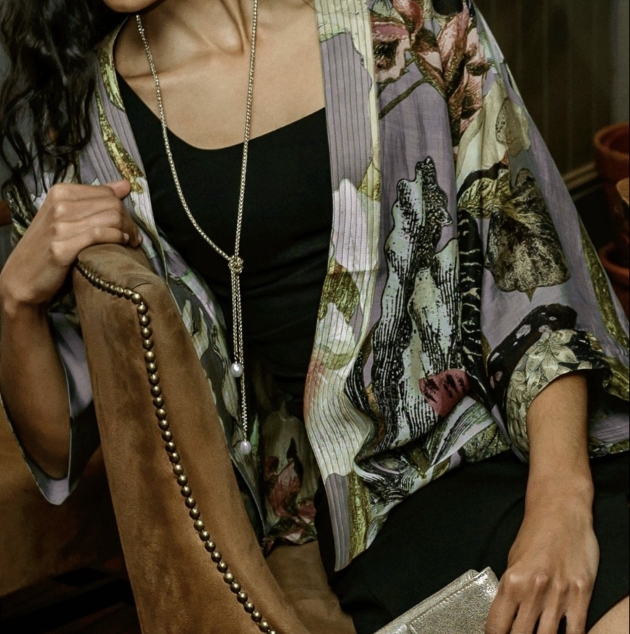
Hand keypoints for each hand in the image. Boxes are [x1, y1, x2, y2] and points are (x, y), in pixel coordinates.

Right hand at [0, 180, 140, 312]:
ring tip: (130, 243)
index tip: (130, 224)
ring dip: (128, 231)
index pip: (106, 193)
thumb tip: (125, 184)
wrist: (21, 278)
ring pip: (111, 218)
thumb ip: (95, 200)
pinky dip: (117, 238)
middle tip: (133, 237)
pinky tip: (122, 244)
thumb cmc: (48, 247)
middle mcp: (59, 205)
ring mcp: (59, 226)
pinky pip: (99, 234)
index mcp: (60, 192)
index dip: (124, 209)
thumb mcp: (66, 217)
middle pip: (112, 205)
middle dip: (129, 221)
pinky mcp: (62, 247)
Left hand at [486, 495, 598, 633]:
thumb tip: (506, 616)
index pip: (497, 626)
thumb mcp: (513, 561)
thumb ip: (511, 591)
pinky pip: (575, 631)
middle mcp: (533, 591)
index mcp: (511, 581)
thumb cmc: (535, 535)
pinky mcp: (581, 593)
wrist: (560, 512)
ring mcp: (559, 594)